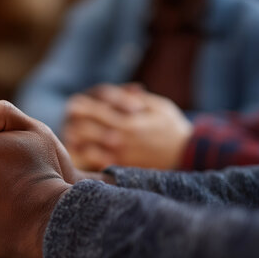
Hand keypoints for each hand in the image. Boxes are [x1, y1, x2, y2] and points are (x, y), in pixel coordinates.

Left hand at [64, 85, 192, 169]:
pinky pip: (94, 162)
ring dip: (76, 138)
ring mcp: (118, 154)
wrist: (187, 155)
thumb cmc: (171, 126)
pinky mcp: (120, 167)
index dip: (82, 106)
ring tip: (72, 133)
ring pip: (85, 146)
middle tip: (70, 118)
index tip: (76, 103)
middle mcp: (120, 138)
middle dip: (74, 121)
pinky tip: (81, 149)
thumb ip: (133, 98)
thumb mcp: (157, 105)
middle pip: (84, 128)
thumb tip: (115, 91)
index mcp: (128, 121)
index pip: (95, 110)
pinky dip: (84, 154)